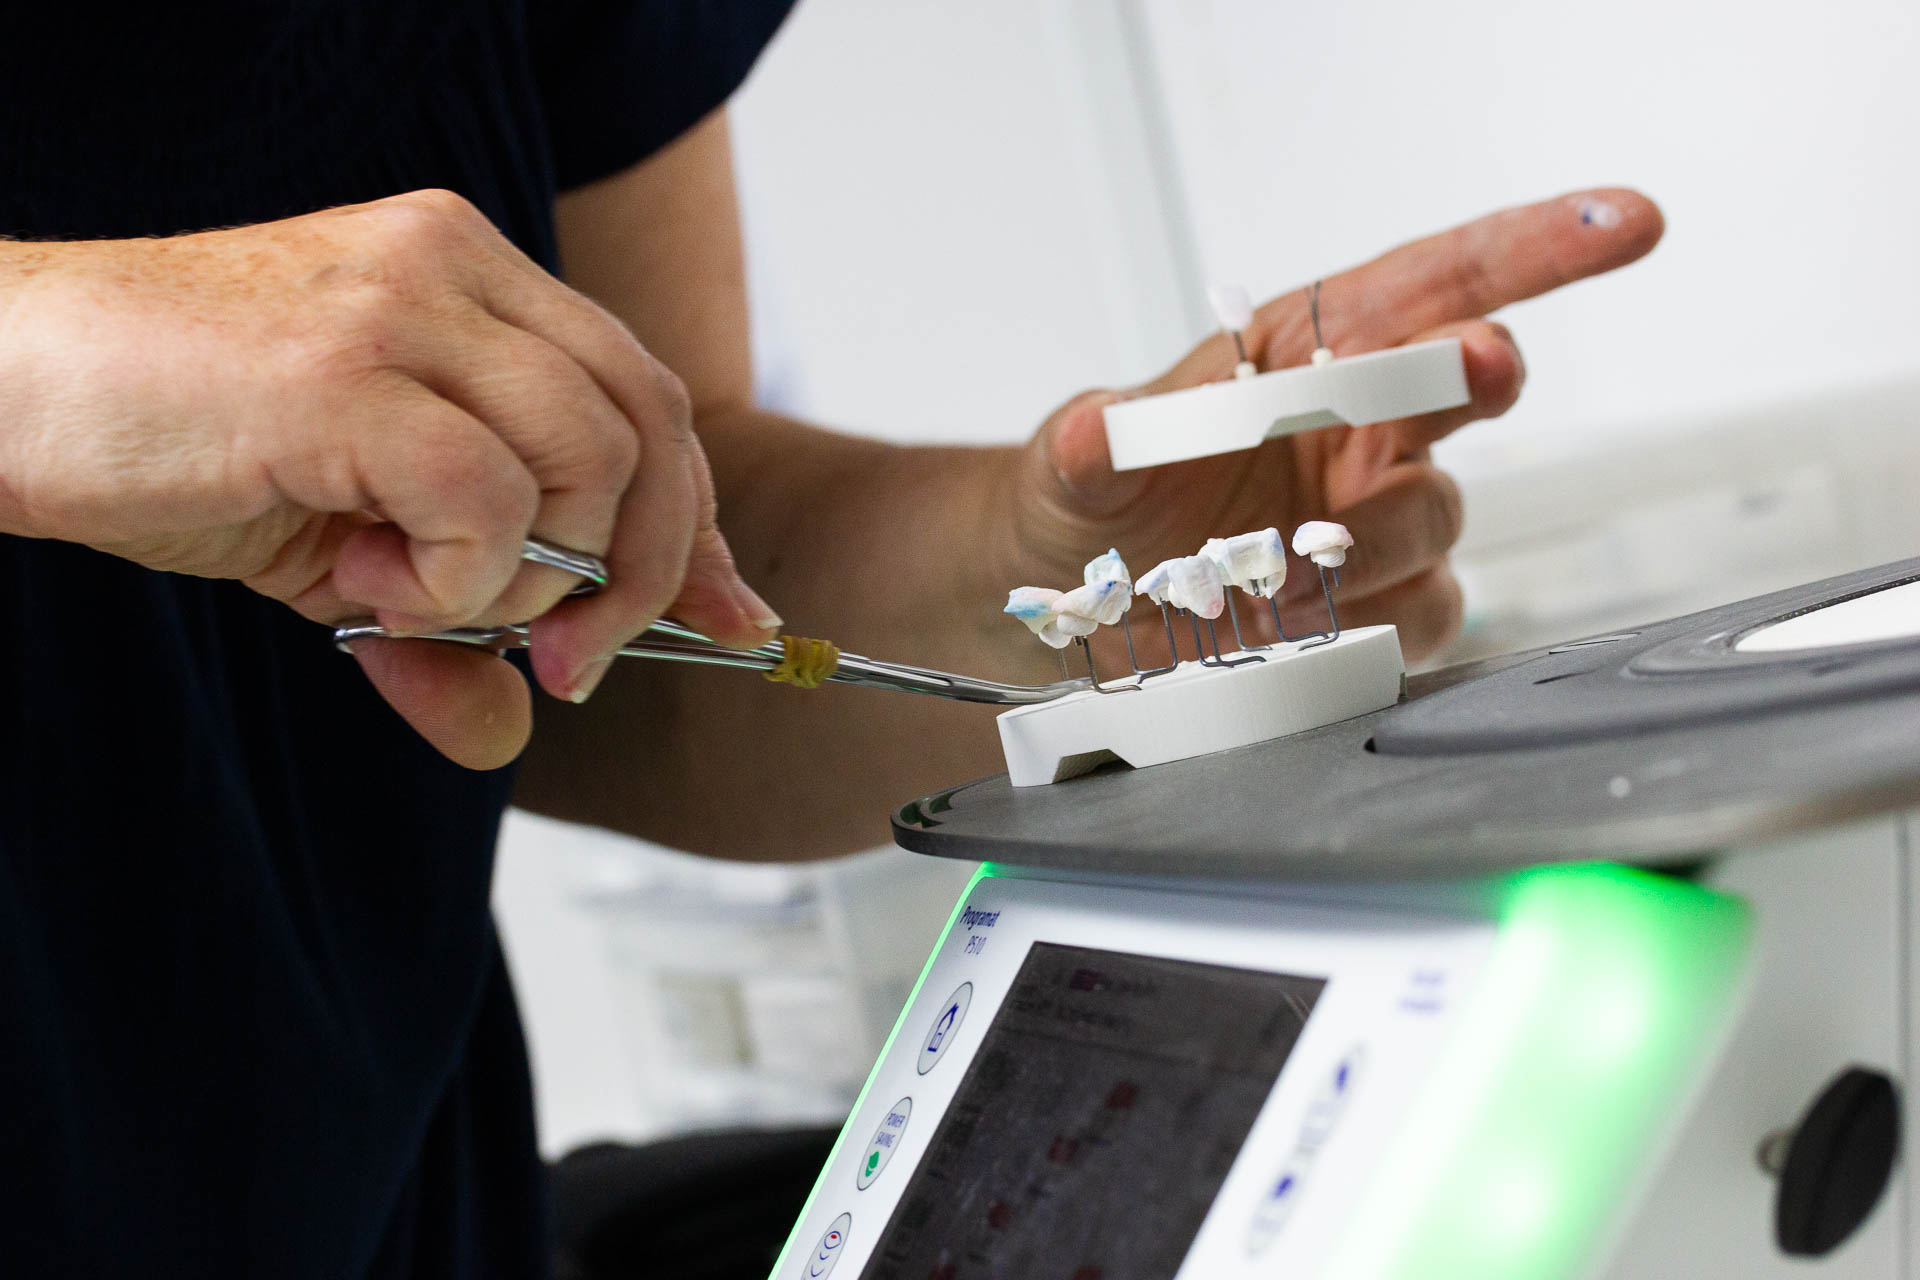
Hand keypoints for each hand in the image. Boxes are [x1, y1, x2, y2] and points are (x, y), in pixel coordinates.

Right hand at [0, 189, 778, 767]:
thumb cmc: (170, 439)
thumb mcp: (337, 549)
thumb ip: (442, 627)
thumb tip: (508, 738)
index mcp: (473, 276)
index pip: (646, 395)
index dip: (700, 522)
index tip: (731, 615)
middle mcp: (455, 265)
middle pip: (650, 427)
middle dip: (646, 572)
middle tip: (567, 660)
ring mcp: (402, 305)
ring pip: (587, 463)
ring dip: (528, 579)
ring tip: (403, 590)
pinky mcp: (342, 369)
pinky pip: (488, 499)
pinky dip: (456, 577)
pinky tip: (361, 579)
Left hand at [1003, 188, 1664, 661]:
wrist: (1079, 611)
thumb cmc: (1092, 507)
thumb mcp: (1074, 464)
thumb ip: (1093, 442)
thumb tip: (1093, 429)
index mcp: (1306, 356)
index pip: (1434, 285)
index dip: (1532, 248)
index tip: (1617, 223)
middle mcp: (1359, 430)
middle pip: (1465, 386)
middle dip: (1477, 373)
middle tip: (1475, 373)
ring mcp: (1374, 520)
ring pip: (1438, 517)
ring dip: (1375, 541)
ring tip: (1286, 571)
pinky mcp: (1377, 605)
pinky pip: (1423, 613)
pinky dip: (1374, 622)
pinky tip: (1309, 627)